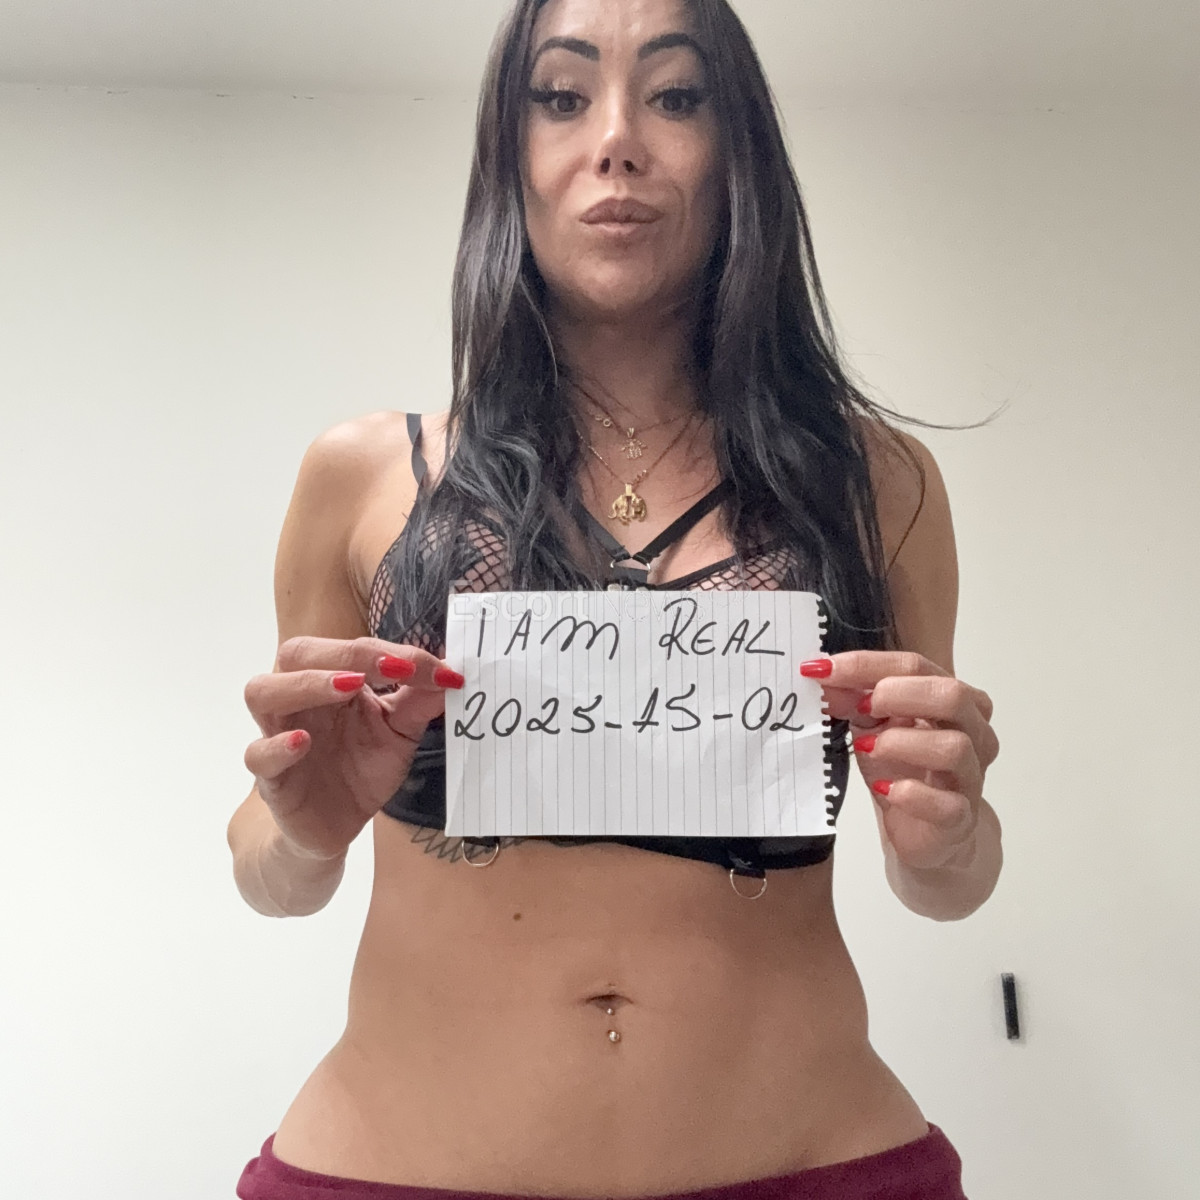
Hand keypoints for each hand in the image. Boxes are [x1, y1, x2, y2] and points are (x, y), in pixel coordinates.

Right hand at [243, 636, 462, 860]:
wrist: (337, 824)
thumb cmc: (361, 767)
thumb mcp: (400, 733)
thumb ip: (420, 702)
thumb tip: (451, 673)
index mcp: (331, 680)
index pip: (352, 649)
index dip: (391, 651)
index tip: (433, 666)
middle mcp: (299, 699)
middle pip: (298, 654)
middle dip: (346, 653)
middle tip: (391, 666)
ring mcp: (277, 734)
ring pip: (262, 692)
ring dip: (306, 684)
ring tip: (347, 686)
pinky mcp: (270, 777)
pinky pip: (258, 754)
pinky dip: (277, 745)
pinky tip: (303, 742)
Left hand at [800, 652, 999, 870]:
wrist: (925, 830)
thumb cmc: (904, 769)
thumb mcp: (873, 726)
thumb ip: (852, 700)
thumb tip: (821, 677)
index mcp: (953, 699)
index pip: (916, 666)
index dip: (866, 665)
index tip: (821, 669)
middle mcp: (972, 732)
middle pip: (951, 696)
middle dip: (899, 693)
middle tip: (861, 705)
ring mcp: (970, 775)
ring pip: (954, 747)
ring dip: (902, 742)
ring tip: (867, 747)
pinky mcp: (960, 817)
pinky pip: (947, 803)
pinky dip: (913, 793)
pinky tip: (887, 789)